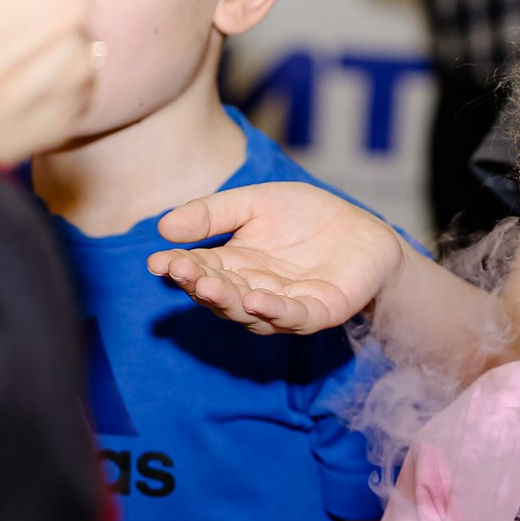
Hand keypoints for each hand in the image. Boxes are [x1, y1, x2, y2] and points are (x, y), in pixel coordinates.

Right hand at [148, 182, 406, 335]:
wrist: (363, 230)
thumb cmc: (306, 216)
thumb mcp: (254, 203)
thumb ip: (213, 214)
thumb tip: (163, 227)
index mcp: (232, 265)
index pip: (198, 270)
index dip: (177, 267)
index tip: (156, 261)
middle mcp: (251, 291)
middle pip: (218, 294)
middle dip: (197, 283)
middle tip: (178, 270)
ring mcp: (282, 307)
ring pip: (248, 312)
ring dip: (228, 300)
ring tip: (208, 286)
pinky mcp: (316, 313)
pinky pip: (291, 318)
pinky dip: (273, 312)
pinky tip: (256, 301)